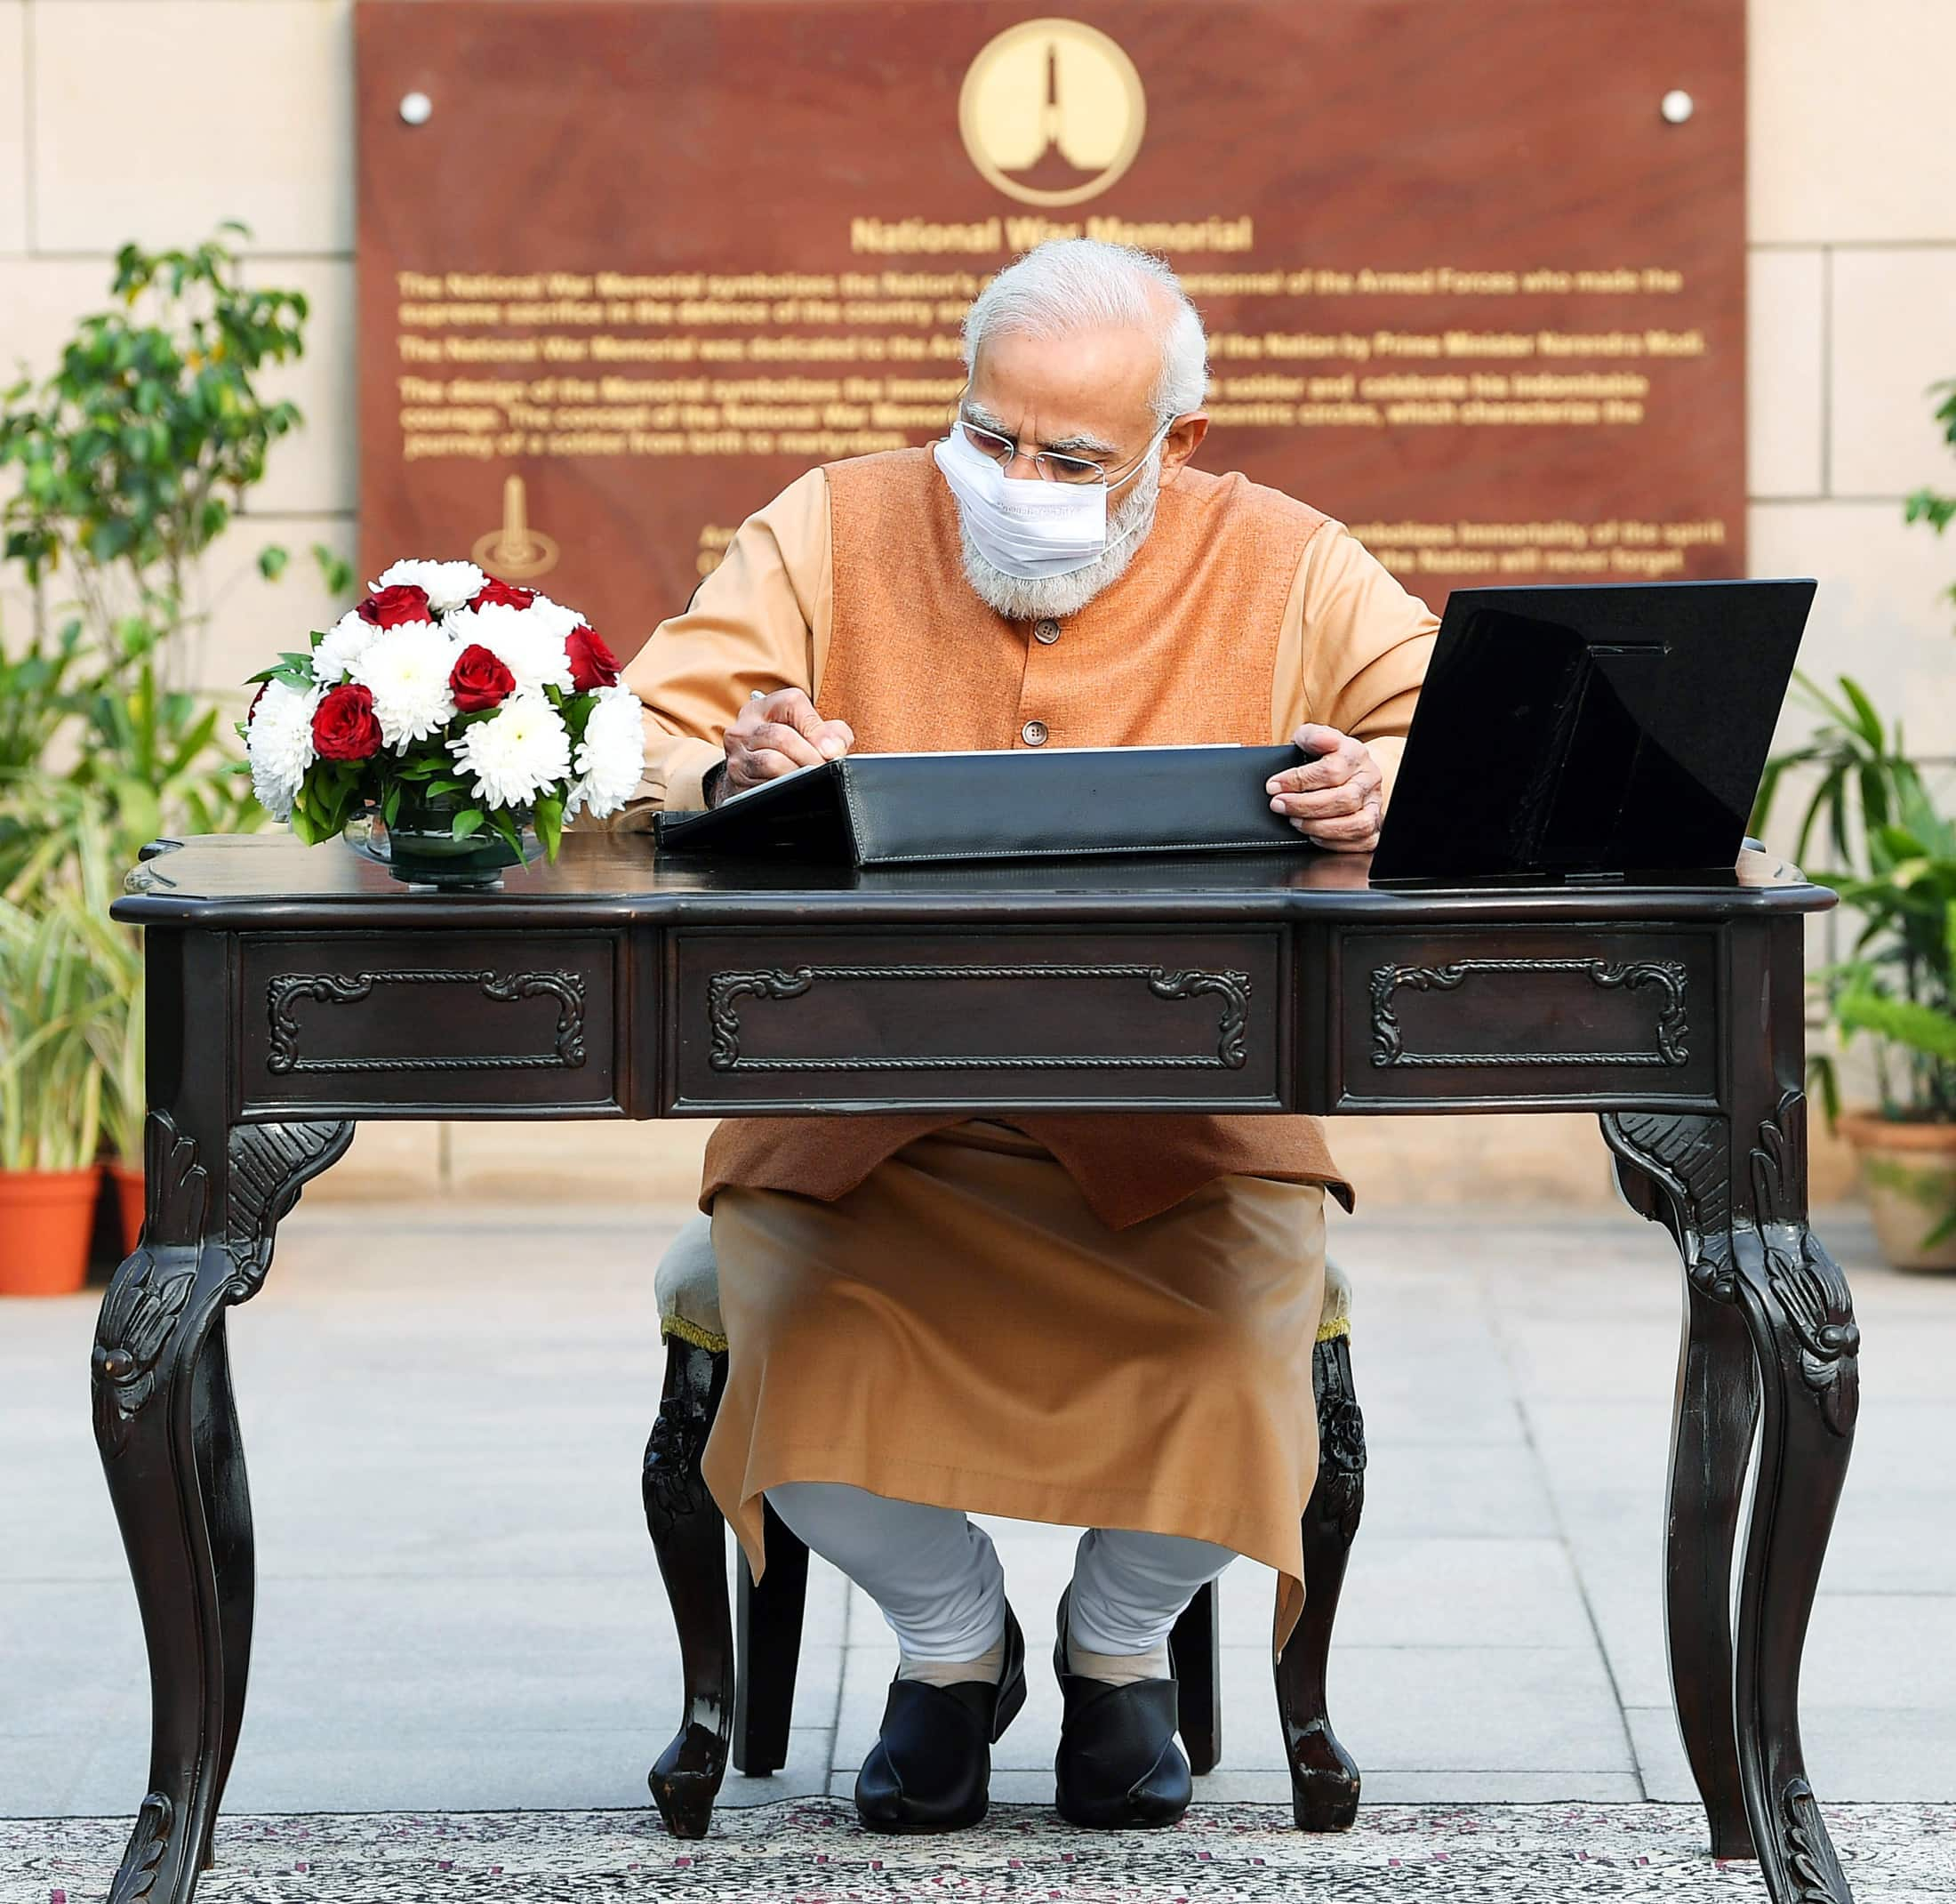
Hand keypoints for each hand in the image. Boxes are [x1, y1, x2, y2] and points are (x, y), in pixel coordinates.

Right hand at [722, 688, 853, 796]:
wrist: (756, 775)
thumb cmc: (789, 750)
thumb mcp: (811, 732)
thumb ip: (832, 733)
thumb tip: (835, 749)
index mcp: (765, 706)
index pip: (792, 703)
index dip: (817, 728)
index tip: (832, 749)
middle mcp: (745, 727)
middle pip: (782, 736)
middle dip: (810, 756)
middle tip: (826, 768)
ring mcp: (737, 754)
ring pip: (771, 762)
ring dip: (798, 773)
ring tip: (813, 778)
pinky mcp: (736, 780)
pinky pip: (763, 785)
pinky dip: (784, 789)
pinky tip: (795, 788)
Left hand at [1266, 723, 1383, 851]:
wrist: (1352, 771)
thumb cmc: (1327, 757)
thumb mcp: (1314, 738)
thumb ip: (1310, 735)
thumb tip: (1314, 739)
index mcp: (1355, 754)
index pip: (1332, 770)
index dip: (1298, 780)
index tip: (1274, 786)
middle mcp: (1369, 779)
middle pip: (1344, 799)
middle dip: (1305, 806)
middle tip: (1279, 805)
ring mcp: (1374, 804)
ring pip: (1356, 824)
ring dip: (1320, 827)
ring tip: (1295, 821)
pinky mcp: (1373, 826)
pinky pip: (1361, 841)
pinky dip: (1334, 842)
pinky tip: (1314, 834)